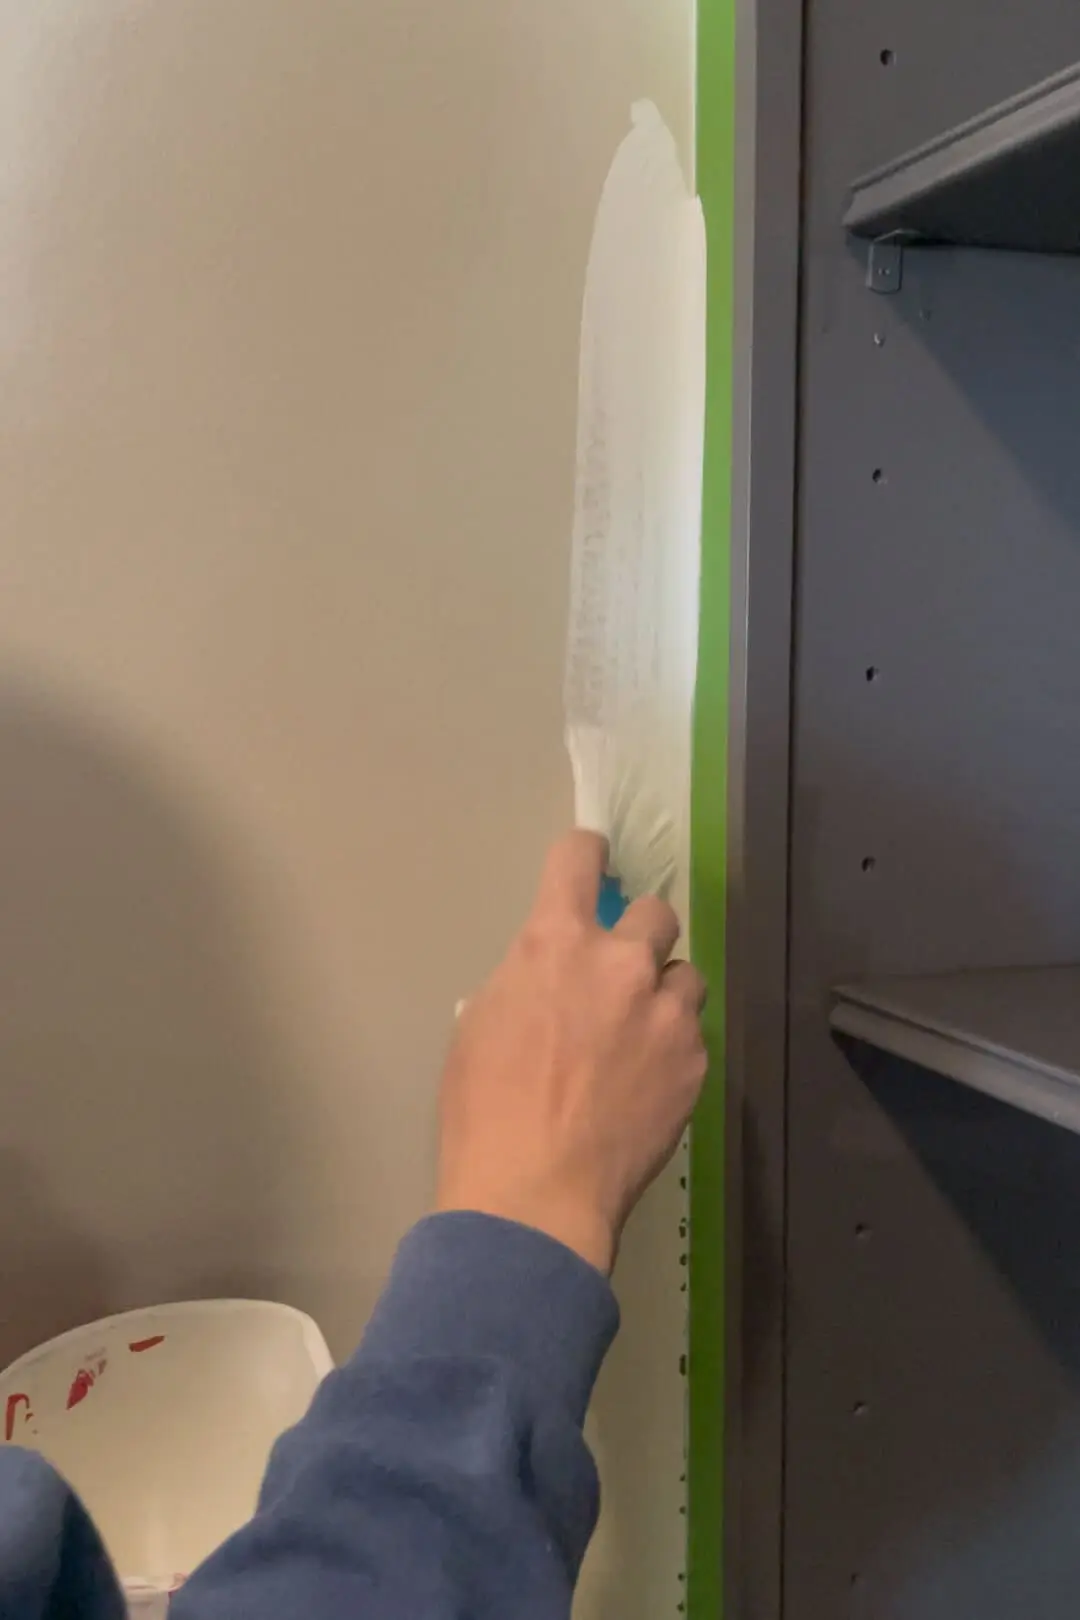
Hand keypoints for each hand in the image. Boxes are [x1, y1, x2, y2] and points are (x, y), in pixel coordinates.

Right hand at [436, 830, 707, 1273]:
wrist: (535, 1193)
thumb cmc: (484, 1110)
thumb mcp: (481, 1024)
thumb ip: (525, 982)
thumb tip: (548, 980)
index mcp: (556, 943)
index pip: (579, 858)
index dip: (586, 853)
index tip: (592, 859)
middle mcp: (622, 963)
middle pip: (657, 913)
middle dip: (639, 936)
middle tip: (618, 975)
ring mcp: (667, 1013)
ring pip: (685, 975)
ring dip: (663, 994)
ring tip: (640, 1038)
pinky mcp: (695, 1062)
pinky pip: (692, 1035)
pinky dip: (672, 1050)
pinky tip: (646, 1087)